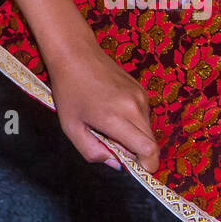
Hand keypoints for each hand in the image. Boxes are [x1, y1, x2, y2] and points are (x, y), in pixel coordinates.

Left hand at [49, 43, 159, 172]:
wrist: (75, 53)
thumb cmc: (68, 90)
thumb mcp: (71, 127)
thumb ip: (92, 152)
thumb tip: (115, 163)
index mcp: (116, 117)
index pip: (149, 151)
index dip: (146, 166)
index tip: (133, 167)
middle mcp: (134, 106)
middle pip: (151, 144)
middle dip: (136, 153)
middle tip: (110, 142)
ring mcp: (140, 96)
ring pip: (148, 130)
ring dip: (133, 136)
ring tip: (107, 123)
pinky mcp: (141, 89)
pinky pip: (143, 116)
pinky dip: (133, 121)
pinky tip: (111, 110)